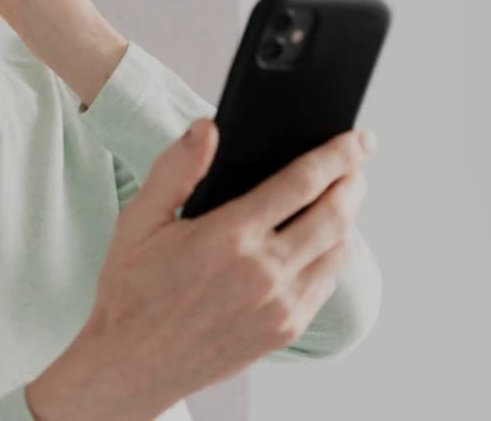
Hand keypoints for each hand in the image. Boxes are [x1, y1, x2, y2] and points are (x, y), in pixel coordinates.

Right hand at [26, 120, 374, 420]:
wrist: (132, 362)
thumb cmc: (131, 287)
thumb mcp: (139, 219)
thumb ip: (176, 169)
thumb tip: (208, 128)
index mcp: (228, 237)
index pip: (301, 183)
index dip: (337, 155)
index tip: (358, 138)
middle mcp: (263, 272)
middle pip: (334, 215)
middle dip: (353, 181)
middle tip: (358, 160)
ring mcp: (280, 306)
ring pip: (338, 250)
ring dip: (348, 217)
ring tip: (342, 196)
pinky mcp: (285, 330)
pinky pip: (325, 283)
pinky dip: (333, 254)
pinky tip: (321, 240)